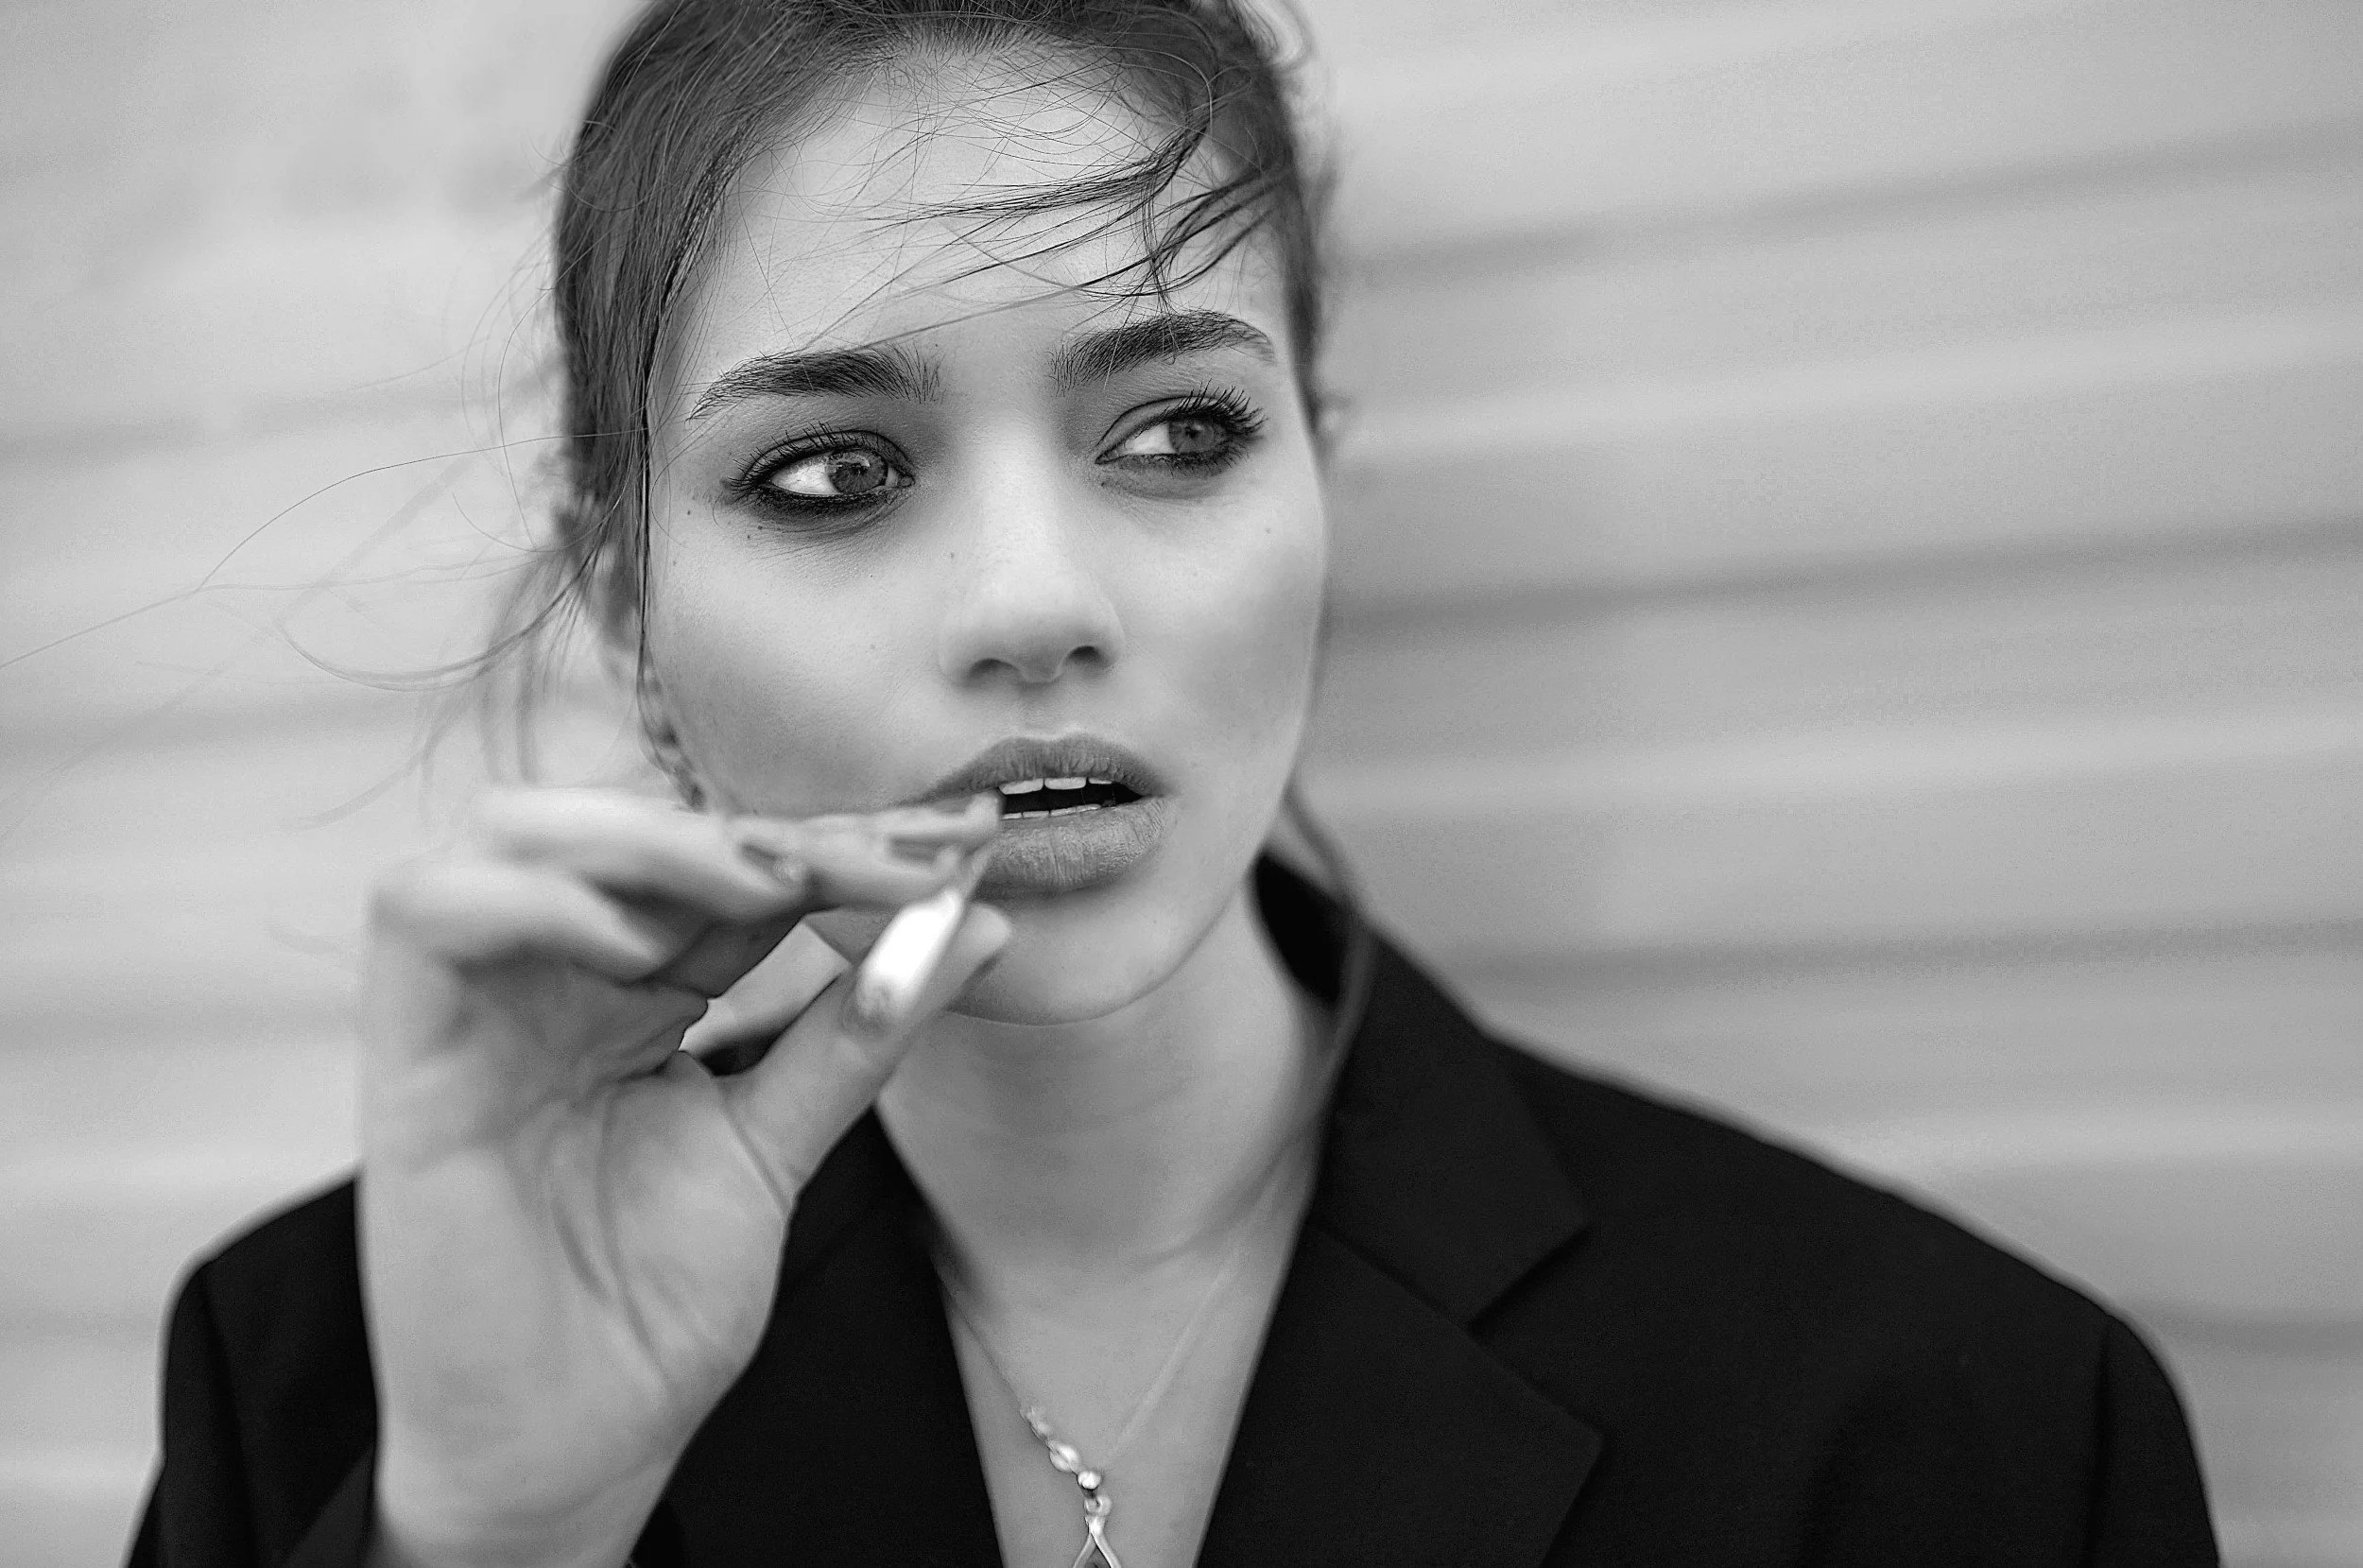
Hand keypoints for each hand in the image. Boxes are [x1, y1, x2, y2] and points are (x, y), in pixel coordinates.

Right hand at [355, 788, 1004, 1567]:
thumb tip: (982, 921)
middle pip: (641, 827)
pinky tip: (636, 945)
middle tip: (894, 858)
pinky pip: (426, 914)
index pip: (735, 867)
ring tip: (777, 881)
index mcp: (640, 985)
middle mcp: (555, 973)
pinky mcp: (406, 1053)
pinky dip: (531, 901)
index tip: (959, 846)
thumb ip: (861, 1030)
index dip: (843, 844)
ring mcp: (477, 1003)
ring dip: (657, 839)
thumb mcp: (779, 1145)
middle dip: (773, 828)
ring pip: (523, 830)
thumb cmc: (650, 1305)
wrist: (568, 1448)